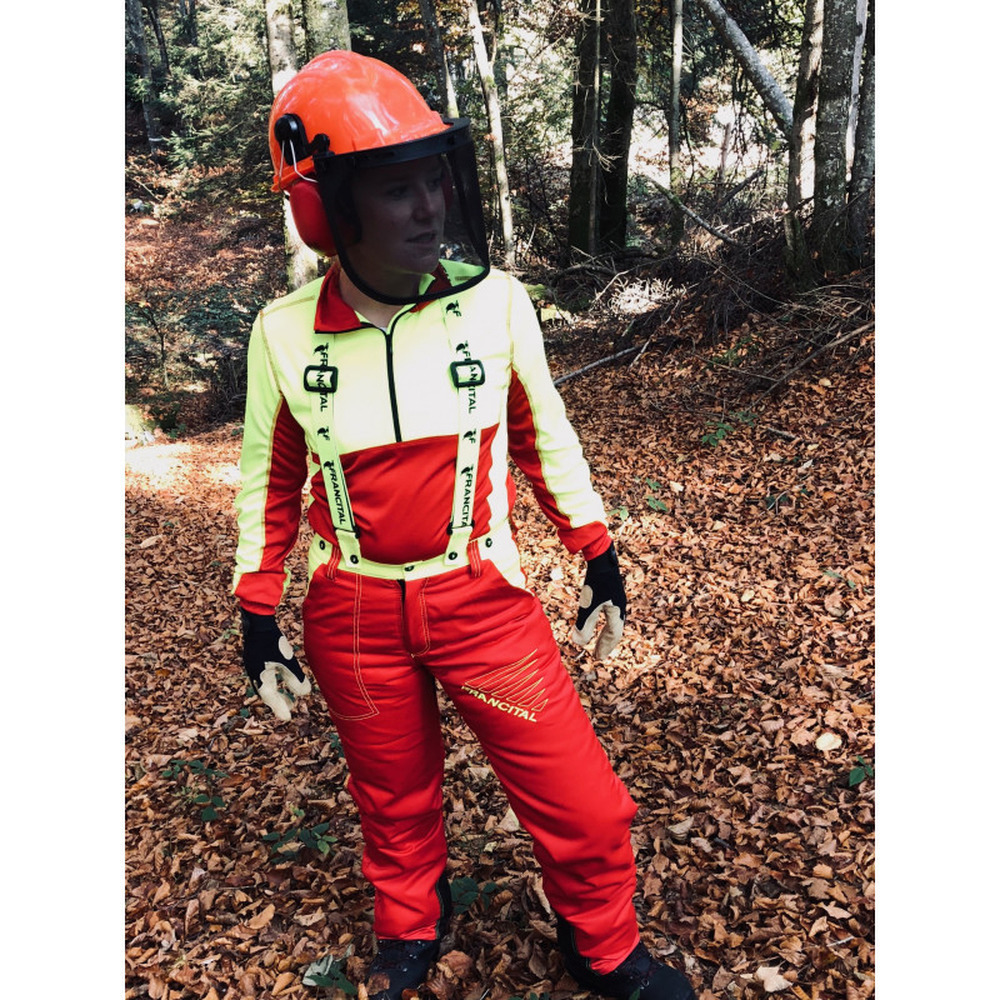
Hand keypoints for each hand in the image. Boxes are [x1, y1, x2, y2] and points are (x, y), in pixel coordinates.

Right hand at [240, 608, 310, 720]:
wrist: (258, 621)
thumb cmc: (272, 641)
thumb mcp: (286, 661)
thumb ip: (295, 677)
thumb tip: (305, 694)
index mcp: (259, 677)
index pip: (270, 697)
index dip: (279, 708)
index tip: (288, 718)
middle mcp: (254, 674)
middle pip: (267, 693)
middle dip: (279, 701)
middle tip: (291, 708)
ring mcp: (253, 666)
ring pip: (266, 685)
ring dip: (278, 692)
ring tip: (290, 697)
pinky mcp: (256, 659)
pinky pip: (265, 676)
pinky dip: (274, 682)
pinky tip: (283, 678)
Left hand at [570, 543, 625, 660]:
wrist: (601, 559)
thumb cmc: (596, 583)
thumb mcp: (588, 606)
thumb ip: (584, 625)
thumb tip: (578, 644)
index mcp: (618, 612)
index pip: (613, 634)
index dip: (605, 646)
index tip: (597, 657)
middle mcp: (620, 606)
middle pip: (614, 629)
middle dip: (606, 642)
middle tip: (598, 654)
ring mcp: (616, 599)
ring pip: (612, 621)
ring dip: (605, 633)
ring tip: (598, 640)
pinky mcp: (610, 592)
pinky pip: (609, 613)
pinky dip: (603, 621)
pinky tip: (596, 620)